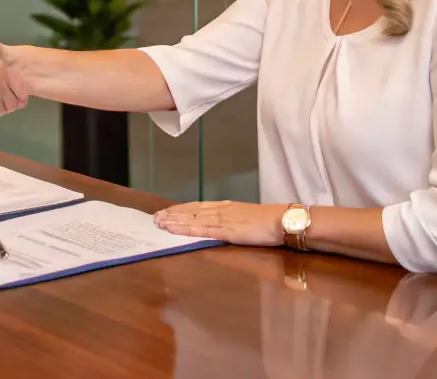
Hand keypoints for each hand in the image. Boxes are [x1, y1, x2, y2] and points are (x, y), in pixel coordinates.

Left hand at [152, 201, 285, 245]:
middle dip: (172, 214)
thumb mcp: (246, 218)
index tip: (167, 211)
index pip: (197, 206)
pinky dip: (185, 228)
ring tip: (159, 222)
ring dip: (174, 220)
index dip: (181, 209)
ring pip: (191, 218)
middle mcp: (220, 210)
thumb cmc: (268, 222)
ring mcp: (221, 219)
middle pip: (190, 210)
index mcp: (225, 206)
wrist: (281, 221)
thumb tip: (222, 225)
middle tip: (155, 217)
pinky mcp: (225, 230)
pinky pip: (200, 229)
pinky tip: (174, 229)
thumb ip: (233, 220)